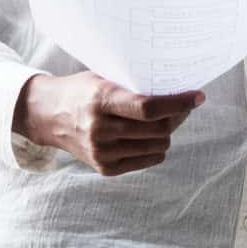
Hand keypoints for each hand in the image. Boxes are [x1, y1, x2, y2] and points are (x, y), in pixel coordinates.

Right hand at [16, 71, 204, 176]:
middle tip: (183, 106)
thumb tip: (178, 87)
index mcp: (102, 101)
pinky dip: (156, 147)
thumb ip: (134, 85)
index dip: (178, 103)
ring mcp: (102, 152)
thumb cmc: (83, 90)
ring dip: (168, 132)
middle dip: (178, 117)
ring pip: (157, 146)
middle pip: (158, 129)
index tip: (198, 96)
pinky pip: (148, 159)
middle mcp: (101, 129)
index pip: (149, 108)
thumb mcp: (104, 78)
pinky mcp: (105, 168)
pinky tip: (149, 135)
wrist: (48, 116)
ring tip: (163, 119)